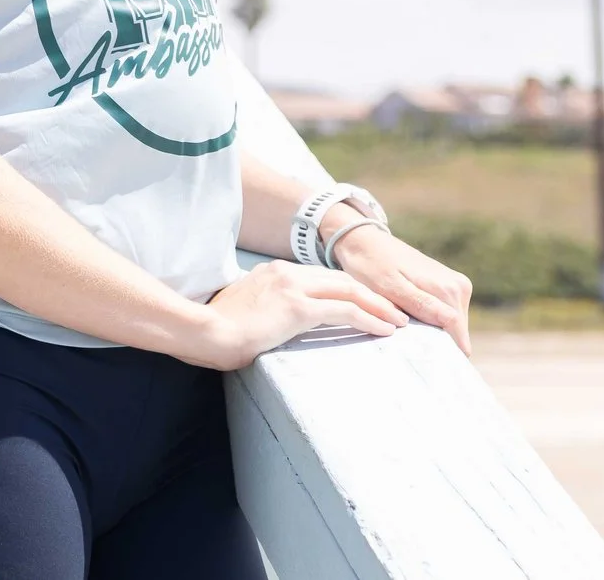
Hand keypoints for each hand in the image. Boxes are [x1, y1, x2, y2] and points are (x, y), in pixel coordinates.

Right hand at [187, 258, 408, 369]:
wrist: (206, 332)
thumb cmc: (218, 329)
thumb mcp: (244, 310)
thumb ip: (264, 307)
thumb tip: (271, 321)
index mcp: (273, 272)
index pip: (321, 278)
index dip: (350, 290)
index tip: (368, 303)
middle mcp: (285, 272)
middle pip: (341, 280)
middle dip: (372, 295)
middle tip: (395, 311)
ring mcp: (292, 287)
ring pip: (348, 291)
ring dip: (378, 306)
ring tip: (398, 321)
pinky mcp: (298, 307)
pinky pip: (344, 311)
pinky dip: (368, 319)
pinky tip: (384, 330)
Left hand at [328, 224, 473, 353]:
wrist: (362, 239)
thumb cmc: (370, 263)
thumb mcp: (389, 287)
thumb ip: (421, 305)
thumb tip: (452, 325)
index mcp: (449, 289)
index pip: (458, 335)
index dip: (443, 352)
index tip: (423, 364)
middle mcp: (459, 287)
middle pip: (455, 331)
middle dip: (434, 340)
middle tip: (404, 342)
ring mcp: (454, 286)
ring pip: (449, 325)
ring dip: (430, 331)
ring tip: (403, 328)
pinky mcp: (446, 287)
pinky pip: (443, 314)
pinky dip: (427, 321)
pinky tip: (407, 319)